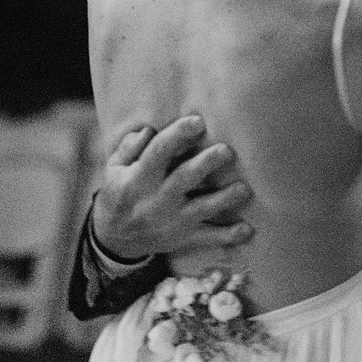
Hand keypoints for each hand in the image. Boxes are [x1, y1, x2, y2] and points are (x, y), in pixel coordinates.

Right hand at [92, 116, 253, 258]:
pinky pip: (207, 237)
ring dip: (224, 199)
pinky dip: (227, 236)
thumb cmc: (119, 194)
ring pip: (201, 208)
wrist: (115, 240)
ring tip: (244, 189)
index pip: (158, 152)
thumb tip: (150, 129)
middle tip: (227, 150)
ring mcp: (172, 220)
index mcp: (139, 178)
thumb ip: (130, 147)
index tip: (198, 121)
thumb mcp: (113, 169)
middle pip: (184, 178)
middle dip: (206, 164)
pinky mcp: (183, 237)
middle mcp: (157, 199)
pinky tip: (247, 230)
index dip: (178, 135)